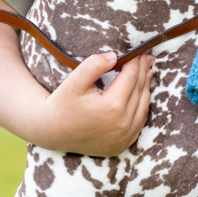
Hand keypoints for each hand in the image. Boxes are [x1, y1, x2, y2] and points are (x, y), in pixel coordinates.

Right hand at [33, 52, 153, 155]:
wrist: (50, 132)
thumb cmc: (61, 104)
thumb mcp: (74, 81)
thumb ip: (94, 64)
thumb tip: (114, 56)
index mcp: (113, 107)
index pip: (131, 77)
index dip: (135, 62)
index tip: (137, 51)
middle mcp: (123, 124)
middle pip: (139, 90)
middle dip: (143, 72)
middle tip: (147, 57)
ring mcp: (124, 138)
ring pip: (143, 107)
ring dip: (146, 88)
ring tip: (147, 72)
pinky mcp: (122, 145)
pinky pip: (139, 123)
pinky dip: (142, 106)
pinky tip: (141, 95)